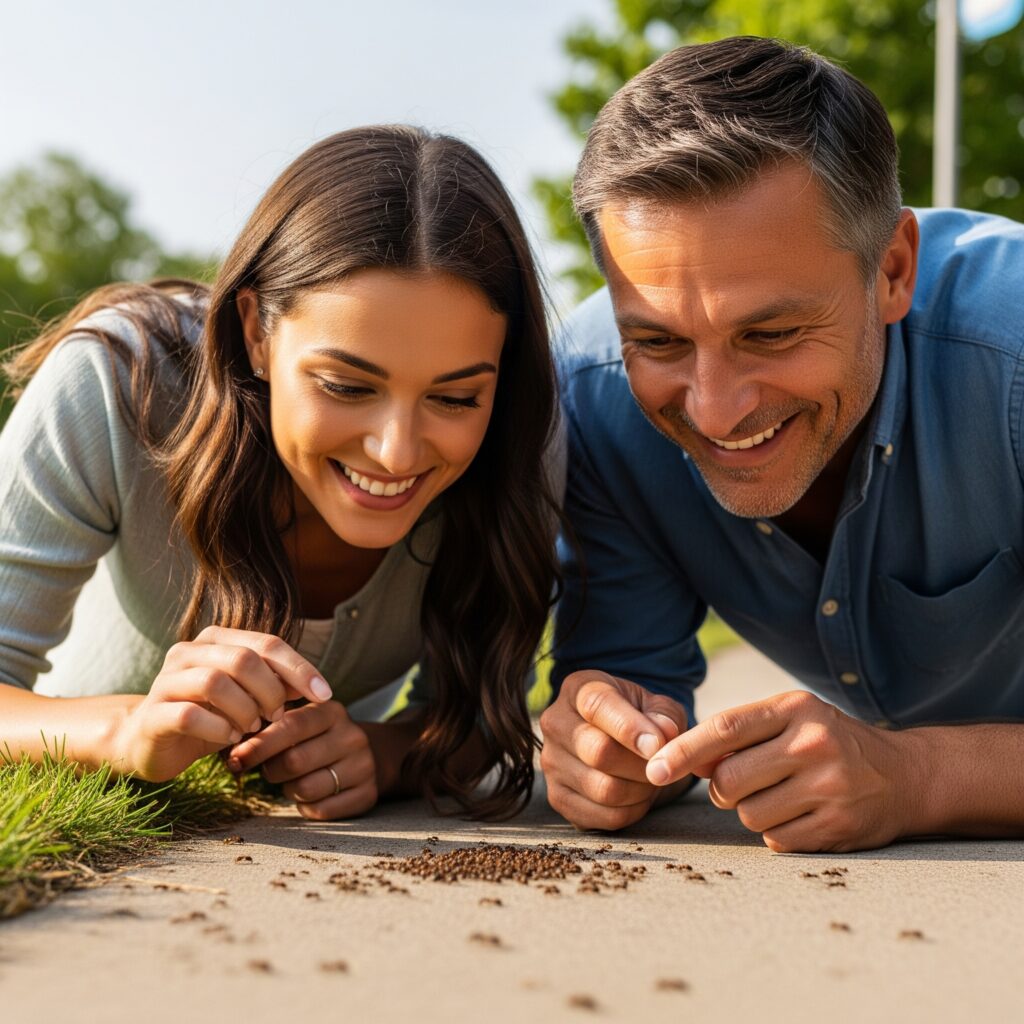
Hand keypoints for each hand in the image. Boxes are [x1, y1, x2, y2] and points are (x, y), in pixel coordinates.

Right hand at [113, 626, 333, 781]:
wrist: (148, 742)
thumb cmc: (208, 716)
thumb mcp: (247, 698)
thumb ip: (275, 685)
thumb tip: (314, 686)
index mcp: (215, 640)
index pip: (267, 643)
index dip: (300, 668)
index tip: (324, 694)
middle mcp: (188, 652)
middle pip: (243, 659)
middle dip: (270, 691)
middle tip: (276, 716)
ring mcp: (166, 681)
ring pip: (215, 682)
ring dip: (245, 709)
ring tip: (252, 727)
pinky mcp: (153, 714)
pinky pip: (190, 716)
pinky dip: (219, 729)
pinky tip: (231, 739)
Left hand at [226, 700, 377, 820]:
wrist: (368, 755)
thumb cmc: (315, 739)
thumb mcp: (298, 722)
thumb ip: (266, 726)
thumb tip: (226, 744)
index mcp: (331, 711)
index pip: (291, 726)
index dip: (259, 744)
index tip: (235, 758)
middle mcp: (352, 736)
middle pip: (294, 761)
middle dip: (271, 770)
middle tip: (266, 770)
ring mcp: (364, 766)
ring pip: (306, 788)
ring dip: (289, 789)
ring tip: (293, 780)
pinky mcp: (368, 795)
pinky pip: (321, 811)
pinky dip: (307, 807)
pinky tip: (311, 794)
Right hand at [539, 669, 689, 829]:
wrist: (621, 744)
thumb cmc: (640, 719)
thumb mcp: (658, 706)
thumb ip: (665, 716)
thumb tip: (663, 735)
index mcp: (578, 689)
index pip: (597, 706)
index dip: (630, 728)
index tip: (658, 745)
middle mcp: (555, 722)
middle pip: (599, 752)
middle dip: (641, 764)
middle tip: (662, 766)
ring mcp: (551, 762)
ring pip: (604, 789)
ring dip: (640, 790)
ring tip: (651, 779)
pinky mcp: (558, 798)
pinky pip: (604, 817)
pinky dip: (632, 811)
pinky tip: (638, 796)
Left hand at [645, 690, 914, 851]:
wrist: (905, 776)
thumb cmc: (827, 741)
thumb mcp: (790, 718)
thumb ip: (738, 733)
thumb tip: (680, 759)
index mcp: (795, 708)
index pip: (724, 729)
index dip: (683, 751)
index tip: (653, 768)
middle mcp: (814, 744)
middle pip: (729, 781)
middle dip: (723, 789)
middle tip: (740, 784)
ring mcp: (830, 787)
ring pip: (748, 815)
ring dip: (751, 812)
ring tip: (780, 796)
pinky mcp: (840, 827)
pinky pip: (776, 841)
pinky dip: (776, 834)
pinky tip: (799, 815)